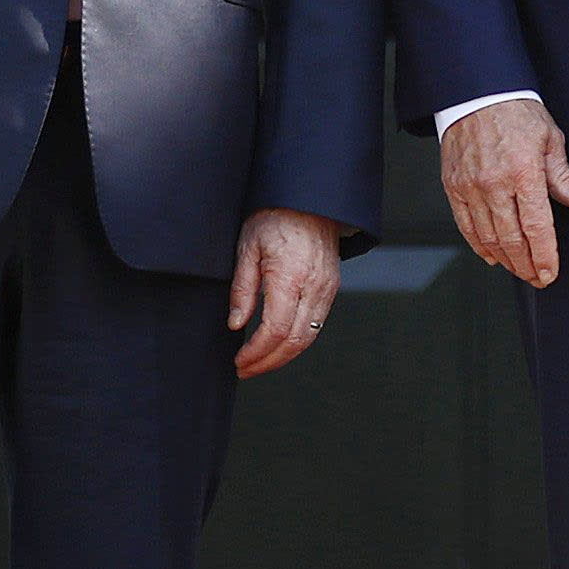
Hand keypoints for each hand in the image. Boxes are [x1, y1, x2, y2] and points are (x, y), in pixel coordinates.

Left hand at [229, 209, 343, 377]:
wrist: (308, 199)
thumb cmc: (274, 217)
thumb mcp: (247, 247)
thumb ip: (242, 289)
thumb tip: (237, 324)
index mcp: (290, 276)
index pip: (275, 329)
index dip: (256, 352)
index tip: (239, 361)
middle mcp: (314, 286)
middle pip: (294, 341)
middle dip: (268, 362)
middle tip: (245, 369)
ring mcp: (327, 289)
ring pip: (308, 337)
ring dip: (283, 356)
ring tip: (259, 362)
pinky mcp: (331, 288)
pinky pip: (316, 324)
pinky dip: (296, 341)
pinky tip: (277, 344)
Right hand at [441, 97, 568, 287]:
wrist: (477, 93)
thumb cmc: (517, 112)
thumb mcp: (550, 139)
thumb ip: (563, 178)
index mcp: (524, 172)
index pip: (537, 227)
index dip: (545, 256)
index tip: (550, 273)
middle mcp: (495, 184)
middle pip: (512, 240)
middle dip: (526, 265)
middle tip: (537, 278)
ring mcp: (471, 187)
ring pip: (488, 238)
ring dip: (506, 260)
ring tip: (520, 269)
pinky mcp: (453, 186)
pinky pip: (466, 226)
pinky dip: (479, 245)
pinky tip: (493, 255)